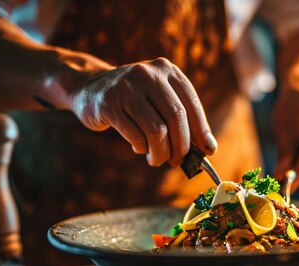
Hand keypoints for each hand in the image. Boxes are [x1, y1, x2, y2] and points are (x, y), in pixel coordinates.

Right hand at [71, 57, 216, 166]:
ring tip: (157, 159)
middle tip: (178, 161)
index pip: (191, 104)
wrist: (90, 89)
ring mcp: (127, 87)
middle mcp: (148, 74)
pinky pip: (135, 136)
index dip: (201, 131)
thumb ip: (181, 119)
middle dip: (181, 146)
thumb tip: (207, 148)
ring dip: (160, 152)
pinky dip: (141, 148)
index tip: (208, 151)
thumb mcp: (158, 99)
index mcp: (166, 70)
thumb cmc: (134, 101)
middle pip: (176, 118)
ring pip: (157, 131)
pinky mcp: (110, 104)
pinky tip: (139, 148)